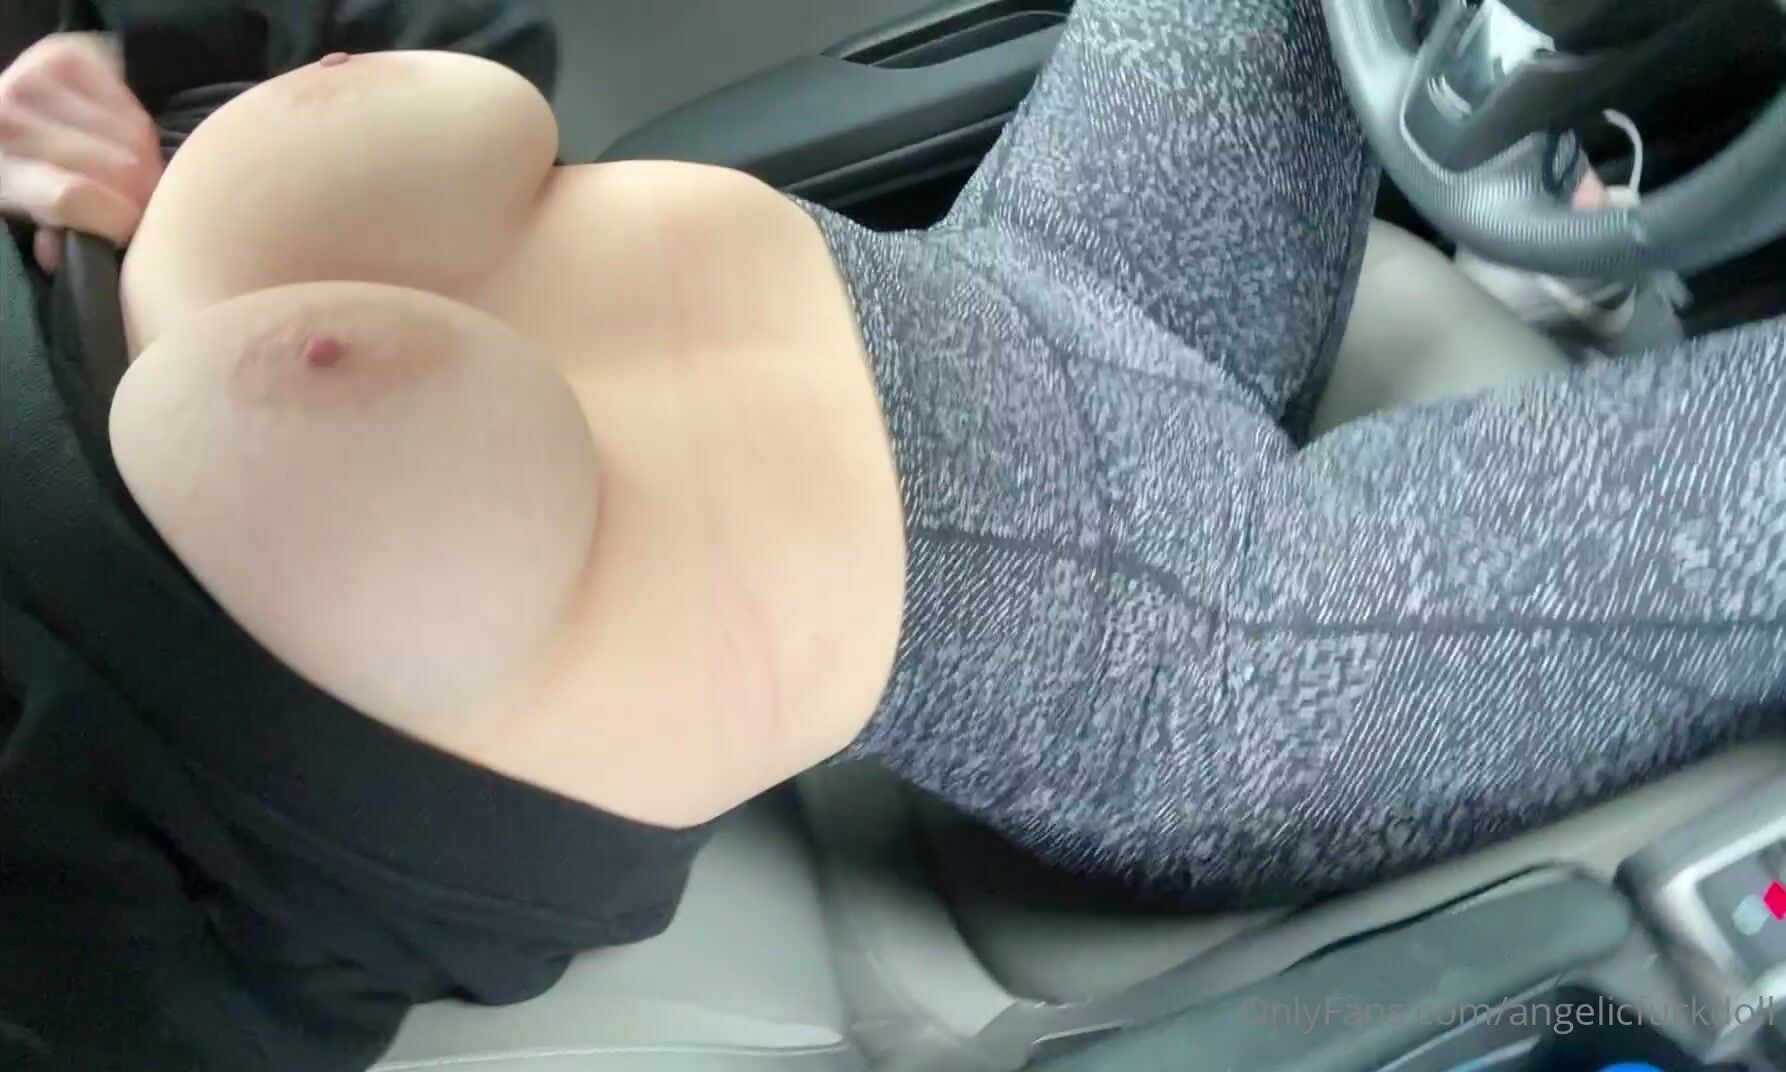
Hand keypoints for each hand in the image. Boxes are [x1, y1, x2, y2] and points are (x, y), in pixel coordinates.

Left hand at [0, 33, 161, 271]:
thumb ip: (50, 237)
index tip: (131, 233)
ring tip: (133, 175)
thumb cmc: (11, 177)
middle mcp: (10, 114)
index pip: (73, 195)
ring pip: (136, 137)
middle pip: (118, 167)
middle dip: (142, 195)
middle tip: (139, 205)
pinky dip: (140, 131)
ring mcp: (37, 77)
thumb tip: (70, 253)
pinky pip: (134, 108)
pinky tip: (123, 140)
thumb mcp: (17, 216)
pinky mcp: (68, 56)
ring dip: (146, 164)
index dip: (118, 220)